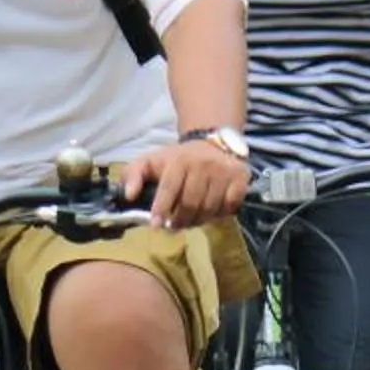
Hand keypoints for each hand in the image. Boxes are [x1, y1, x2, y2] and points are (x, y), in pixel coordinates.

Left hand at [117, 139, 248, 229]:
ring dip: (198, 220)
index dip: (162, 208)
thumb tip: (128, 195)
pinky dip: (219, 214)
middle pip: (191, 203)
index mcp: (179, 161)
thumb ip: (133, 175)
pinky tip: (210, 211)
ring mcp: (224, 171)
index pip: (170, 188)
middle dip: (180, 220)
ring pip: (210, 208)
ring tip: (190, 220)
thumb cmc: (176, 159)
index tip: (156, 225)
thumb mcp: (150, 161)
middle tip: (174, 226)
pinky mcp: (241, 178)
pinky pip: (230, 206)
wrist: (211, 143)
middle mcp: (204, 164)